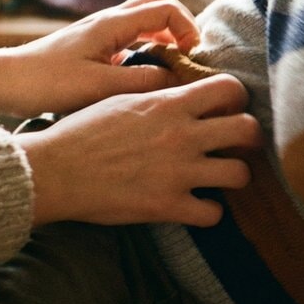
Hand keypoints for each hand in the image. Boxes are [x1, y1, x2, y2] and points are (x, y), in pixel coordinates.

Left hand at [0, 0, 200, 117]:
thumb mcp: (99, 87)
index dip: (188, 29)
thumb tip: (178, 79)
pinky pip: (133, 34)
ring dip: (167, 36)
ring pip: (146, 19)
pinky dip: (151, 45)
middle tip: (189, 55)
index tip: (191, 57)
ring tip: (174, 65)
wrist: (4, 82)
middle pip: (159, 3)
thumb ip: (143, 81)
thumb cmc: (46, 83)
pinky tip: (148, 72)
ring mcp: (101, 30)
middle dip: (182, 25)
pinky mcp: (94, 43)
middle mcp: (108, 19)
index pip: (166, 8)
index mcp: (112, 23)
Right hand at [15, 73, 262, 227]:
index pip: (230, 89)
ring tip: (220, 177)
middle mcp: (183, 135)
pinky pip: (213, 214)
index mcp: (170, 104)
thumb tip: (181, 90)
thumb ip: (159, 96)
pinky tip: (198, 207)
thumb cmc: (82, 132)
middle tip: (237, 145)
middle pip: (248, 130)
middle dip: (248, 137)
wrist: (55, 170)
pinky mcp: (168, 206)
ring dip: (234, 176)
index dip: (236, 98)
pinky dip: (209, 212)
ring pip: (240, 174)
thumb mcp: (122, 98)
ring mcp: (179, 172)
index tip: (229, 108)